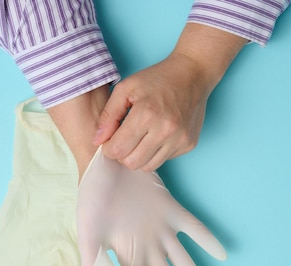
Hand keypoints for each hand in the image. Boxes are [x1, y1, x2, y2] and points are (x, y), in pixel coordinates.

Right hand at [77, 148, 226, 265]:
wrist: (104, 165)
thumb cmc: (92, 199)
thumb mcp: (88, 236)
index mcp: (126, 254)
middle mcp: (146, 246)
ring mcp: (160, 229)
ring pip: (182, 259)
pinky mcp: (171, 210)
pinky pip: (193, 228)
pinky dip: (207, 241)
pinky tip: (222, 255)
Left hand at [93, 52, 210, 171]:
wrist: (193, 73)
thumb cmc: (157, 78)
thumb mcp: (126, 88)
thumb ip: (108, 115)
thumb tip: (97, 140)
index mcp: (146, 114)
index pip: (118, 149)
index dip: (109, 147)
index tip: (111, 139)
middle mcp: (165, 130)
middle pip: (132, 163)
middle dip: (123, 155)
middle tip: (124, 140)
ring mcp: (179, 139)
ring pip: (148, 167)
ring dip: (139, 156)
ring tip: (140, 138)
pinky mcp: (189, 144)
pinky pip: (164, 159)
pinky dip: (156, 152)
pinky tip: (157, 135)